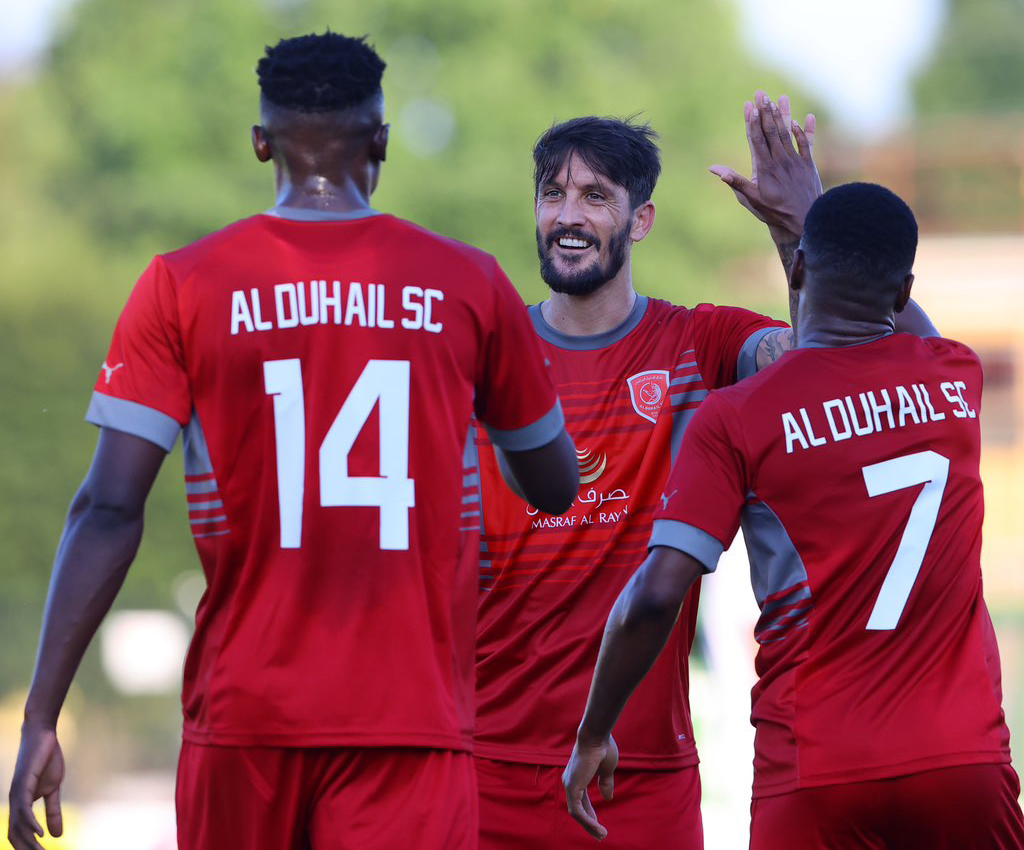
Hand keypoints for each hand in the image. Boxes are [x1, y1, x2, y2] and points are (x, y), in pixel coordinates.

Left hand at [8, 724, 64, 849]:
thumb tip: (56, 835)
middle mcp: (14, 802)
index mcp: (20, 804)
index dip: (27, 848)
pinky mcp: (22, 785)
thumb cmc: (47, 760)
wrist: (43, 735)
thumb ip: (53, 811)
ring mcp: (16, 794)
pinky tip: (40, 834)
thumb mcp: (53, 789)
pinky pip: (24, 810)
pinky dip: (31, 824)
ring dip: (30, 843)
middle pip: (15, 835)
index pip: (18, 834)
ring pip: (18, 826)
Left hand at [562, 733, 618, 840]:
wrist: (596, 736)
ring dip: (589, 826)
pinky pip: (577, 811)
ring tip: (602, 835)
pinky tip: (597, 828)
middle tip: (599, 836)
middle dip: (589, 824)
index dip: (590, 815)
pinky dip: (587, 821)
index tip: (599, 825)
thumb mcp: (607, 769)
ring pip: (577, 813)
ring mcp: (569, 785)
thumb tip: (608, 798)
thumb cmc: (602, 748)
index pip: (581, 802)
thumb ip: (606, 783)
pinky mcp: (572, 788)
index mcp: (577, 777)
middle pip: (578, 810)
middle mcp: (570, 782)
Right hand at [710, 91, 821, 239]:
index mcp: (764, 167)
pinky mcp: (808, 164)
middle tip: (762, 94)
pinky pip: (807, 143)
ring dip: (783, 114)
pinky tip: (802, 119)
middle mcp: (780, 160)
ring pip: (788, 133)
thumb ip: (735, 181)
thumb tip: (715, 170)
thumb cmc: (773, 212)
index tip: (750, 106)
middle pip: (771, 131)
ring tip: (780, 98)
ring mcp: (796, 161)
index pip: (756, 139)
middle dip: (766, 111)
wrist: (803, 219)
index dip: (752, 122)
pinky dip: (804, 131)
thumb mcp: (750, 199)